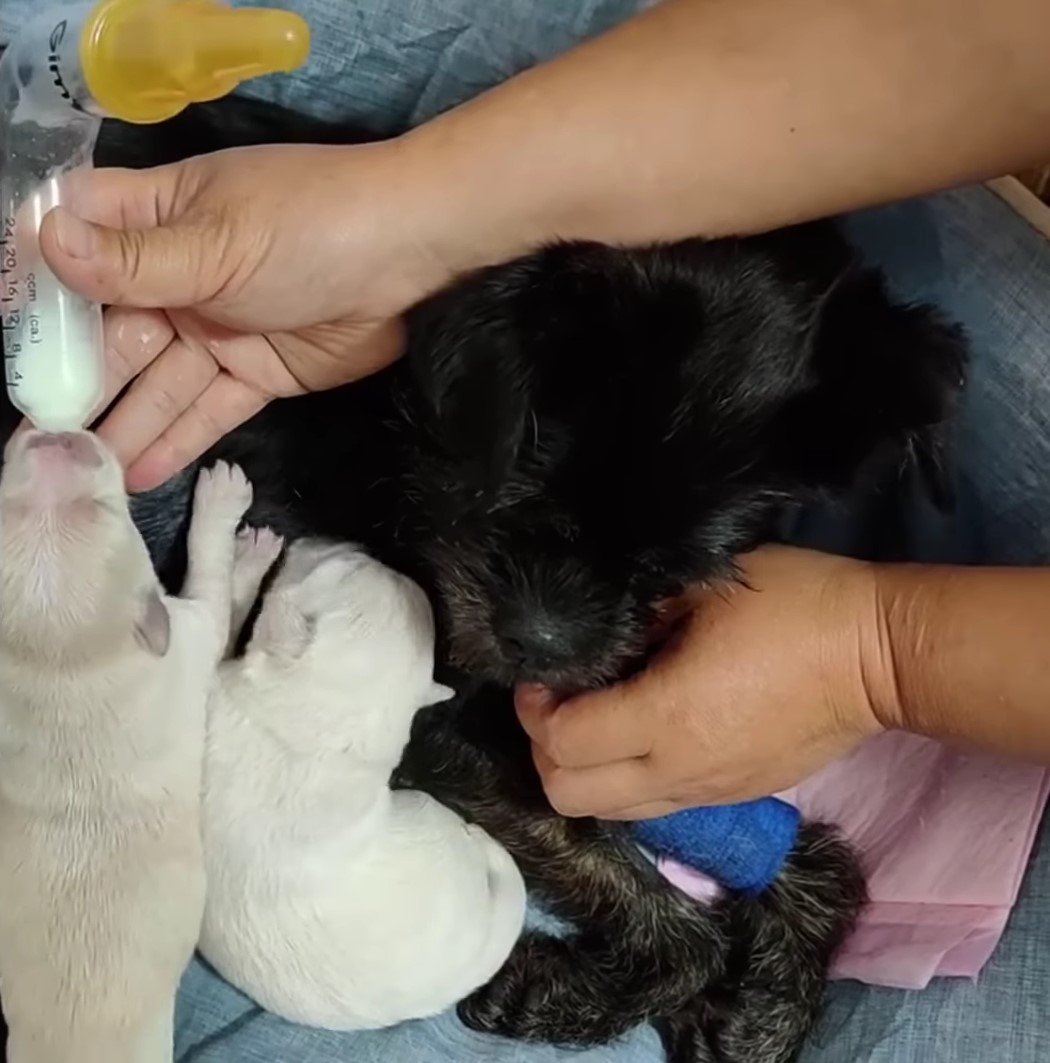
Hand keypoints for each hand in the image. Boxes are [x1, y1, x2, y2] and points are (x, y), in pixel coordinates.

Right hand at [39, 139, 458, 489]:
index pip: (80, 243)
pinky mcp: (257, 373)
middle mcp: (179, 276)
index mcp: (159, 220)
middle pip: (111, 329)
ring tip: (81, 470)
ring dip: (122, 423)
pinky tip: (140, 472)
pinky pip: (208, 409)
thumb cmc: (311, 227)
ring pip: (157, 380)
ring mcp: (219, 328)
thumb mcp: (217, 242)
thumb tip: (44, 242)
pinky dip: (178, 439)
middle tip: (40, 433)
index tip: (12, 334)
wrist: (412, 260)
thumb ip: (134, 262)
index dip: (42, 284)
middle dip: (76, 377)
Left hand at [516, 546, 893, 817]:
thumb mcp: (705, 586)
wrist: (879, 658)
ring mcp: (707, 794)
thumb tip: (593, 637)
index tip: (542, 677)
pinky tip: (639, 736)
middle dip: (546, 752)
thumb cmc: (794, 606)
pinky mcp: (731, 797)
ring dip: (583, 774)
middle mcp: (678, 770)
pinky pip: (651, 809)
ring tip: (594, 721)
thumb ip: (637, 615)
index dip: (535, 711)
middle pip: (570, 797)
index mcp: (668, 716)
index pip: (564, 743)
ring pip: (608, 813)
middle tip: (558, 703)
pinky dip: (624, 783)